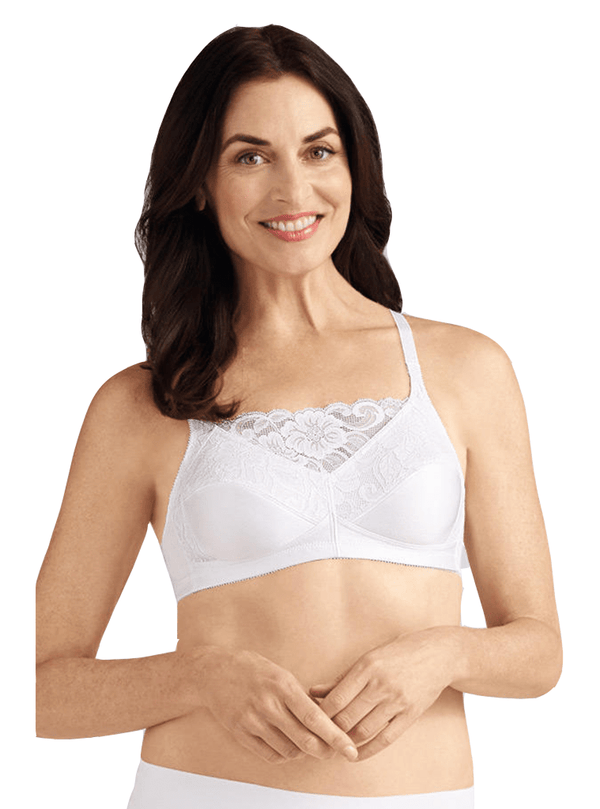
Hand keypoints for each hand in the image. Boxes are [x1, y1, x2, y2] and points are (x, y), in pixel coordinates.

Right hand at [194, 646, 358, 764]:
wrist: (213, 672)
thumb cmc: (251, 669)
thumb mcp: (280, 673)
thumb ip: (300, 696)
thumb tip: (324, 718)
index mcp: (282, 685)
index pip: (315, 717)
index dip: (335, 736)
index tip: (350, 748)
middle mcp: (268, 704)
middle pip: (305, 739)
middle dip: (325, 750)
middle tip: (334, 752)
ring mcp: (253, 720)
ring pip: (289, 751)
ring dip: (303, 752)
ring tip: (306, 742)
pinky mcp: (241, 733)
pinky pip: (270, 755)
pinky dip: (284, 754)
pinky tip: (287, 745)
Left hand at [309, 628, 455, 760]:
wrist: (439, 654)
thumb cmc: (399, 653)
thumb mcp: (369, 657)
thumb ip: (342, 677)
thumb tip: (314, 692)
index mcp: (367, 666)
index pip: (336, 698)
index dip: (320, 714)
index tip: (311, 720)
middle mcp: (381, 684)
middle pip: (347, 717)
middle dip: (330, 731)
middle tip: (319, 737)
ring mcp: (397, 700)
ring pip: (364, 731)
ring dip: (346, 742)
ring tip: (335, 745)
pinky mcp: (411, 714)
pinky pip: (385, 739)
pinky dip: (367, 750)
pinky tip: (356, 754)